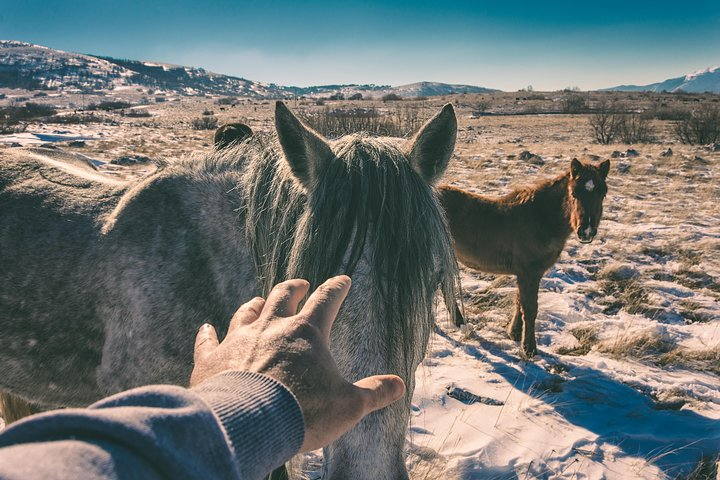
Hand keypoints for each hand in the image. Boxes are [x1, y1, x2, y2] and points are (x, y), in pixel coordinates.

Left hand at [190, 275, 405, 451]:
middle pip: (283, 296)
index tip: (343, 280)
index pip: (326, 300)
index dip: (336, 288)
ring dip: (255, 305)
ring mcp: (238, 339)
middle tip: (299, 284)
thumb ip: (374, 393)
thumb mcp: (348, 405)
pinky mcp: (212, 358)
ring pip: (247, 312)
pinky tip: (206, 328)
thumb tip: (399, 384)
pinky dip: (207, 334)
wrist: (249, 423)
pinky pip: (208, 340)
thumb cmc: (303, 412)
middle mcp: (271, 327)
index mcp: (307, 332)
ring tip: (259, 301)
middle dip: (293, 288)